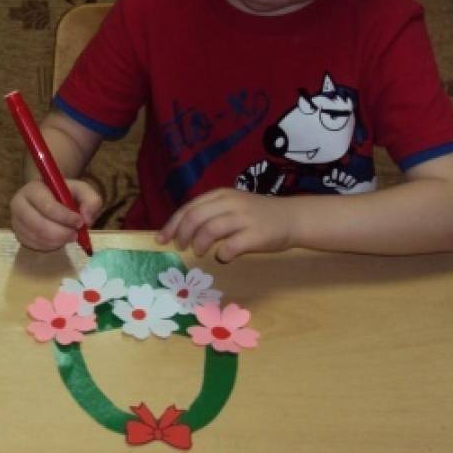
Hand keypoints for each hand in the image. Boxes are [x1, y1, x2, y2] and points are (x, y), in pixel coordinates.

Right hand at [10, 178, 100, 251]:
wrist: (47, 196)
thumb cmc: (64, 193)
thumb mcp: (81, 190)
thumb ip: (91, 200)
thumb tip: (86, 219)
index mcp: (33, 189)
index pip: (48, 207)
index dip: (66, 218)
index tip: (80, 222)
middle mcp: (18, 204)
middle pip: (39, 226)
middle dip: (62, 233)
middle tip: (76, 235)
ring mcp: (16, 221)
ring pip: (38, 238)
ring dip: (58, 241)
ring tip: (68, 235)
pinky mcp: (18, 235)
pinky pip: (35, 246)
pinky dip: (50, 246)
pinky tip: (58, 239)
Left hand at [156, 188, 296, 261]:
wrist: (292, 218)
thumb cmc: (257, 215)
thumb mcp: (231, 206)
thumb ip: (210, 213)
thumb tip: (180, 231)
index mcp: (221, 195)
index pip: (189, 208)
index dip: (172, 225)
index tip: (161, 239)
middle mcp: (230, 203)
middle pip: (195, 217)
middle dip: (182, 235)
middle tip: (181, 248)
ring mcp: (244, 218)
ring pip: (209, 230)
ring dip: (199, 244)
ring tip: (200, 252)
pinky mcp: (256, 235)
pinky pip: (230, 246)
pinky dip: (222, 254)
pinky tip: (224, 257)